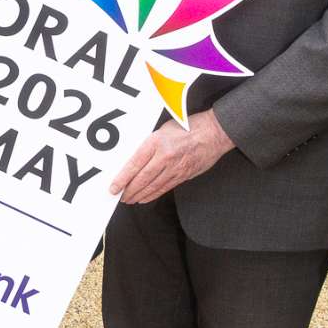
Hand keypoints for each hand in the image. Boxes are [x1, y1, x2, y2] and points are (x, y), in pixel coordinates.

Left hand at [109, 112, 234, 206]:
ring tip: (130, 200)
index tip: (113, 188)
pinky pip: (165, 188)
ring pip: (153, 186)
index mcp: (156, 142)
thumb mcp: (163, 129)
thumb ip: (149, 144)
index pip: (134, 165)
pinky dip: (153, 195)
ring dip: (139, 195)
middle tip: (120, 197)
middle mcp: (165, 156)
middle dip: (129, 191)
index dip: (122, 179)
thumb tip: (134, 160)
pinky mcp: (184, 175)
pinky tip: (145, 198)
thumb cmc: (189, 127)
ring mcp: (175, 168)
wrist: (214, 132)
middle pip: (142, 179)